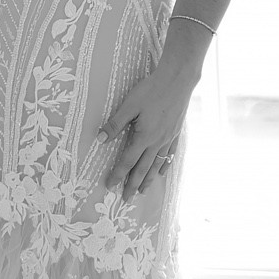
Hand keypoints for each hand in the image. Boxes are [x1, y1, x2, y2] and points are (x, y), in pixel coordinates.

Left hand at [97, 56, 194, 201]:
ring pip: (157, 165)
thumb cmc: (152, 90)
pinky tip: (162, 173)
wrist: (178, 80)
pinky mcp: (176, 133)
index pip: (127, 161)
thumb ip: (115, 123)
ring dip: (148, 179)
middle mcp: (157, 142)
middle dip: (133, 185)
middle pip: (143, 169)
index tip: (110, 186)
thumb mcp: (129, 105)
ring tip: (143, 191)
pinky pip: (171, 155)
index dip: (118, 175)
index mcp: (144, 137)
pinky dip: (165, 165)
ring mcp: (169, 138)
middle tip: (126, 198)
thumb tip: (100, 139)